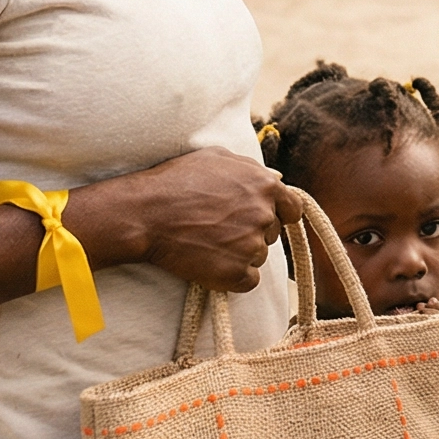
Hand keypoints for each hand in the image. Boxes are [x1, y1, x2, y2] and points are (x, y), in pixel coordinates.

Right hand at [71, 148, 290, 292]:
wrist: (145, 214)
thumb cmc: (175, 181)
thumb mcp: (215, 158)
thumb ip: (250, 168)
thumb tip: (276, 176)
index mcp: (266, 185)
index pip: (293, 208)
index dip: (279, 215)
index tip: (262, 221)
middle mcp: (265, 214)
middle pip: (271, 234)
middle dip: (251, 233)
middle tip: (219, 231)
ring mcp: (252, 245)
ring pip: (258, 257)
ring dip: (239, 255)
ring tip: (207, 244)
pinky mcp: (236, 272)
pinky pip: (247, 281)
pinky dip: (232, 278)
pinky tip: (209, 265)